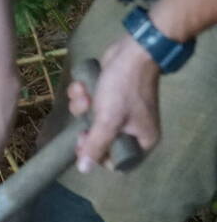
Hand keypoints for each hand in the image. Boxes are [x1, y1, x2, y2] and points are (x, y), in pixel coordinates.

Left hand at [67, 36, 160, 171]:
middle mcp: (132, 129)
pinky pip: (88, 103)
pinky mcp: (107, 96)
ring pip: (89, 119)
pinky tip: (83, 85)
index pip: (116, 161)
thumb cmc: (124, 89)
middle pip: (99, 141)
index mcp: (141, 139)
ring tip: (85, 96)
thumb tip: (84, 170)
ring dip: (81, 107)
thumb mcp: (108, 120)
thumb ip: (96, 145)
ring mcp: (119, 112)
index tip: (82, 144)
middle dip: (86, 128)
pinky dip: (83, 94)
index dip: (97, 155)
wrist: (132, 51)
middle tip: (81, 123)